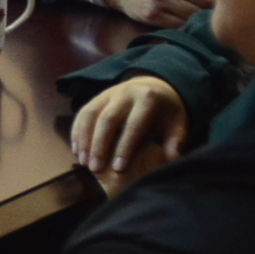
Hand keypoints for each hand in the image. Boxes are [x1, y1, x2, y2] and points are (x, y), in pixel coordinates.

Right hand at [69, 76, 189, 178]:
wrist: (153, 85)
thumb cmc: (166, 111)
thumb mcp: (178, 123)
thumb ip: (176, 141)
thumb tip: (171, 158)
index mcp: (147, 99)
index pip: (133, 125)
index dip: (125, 147)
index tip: (119, 168)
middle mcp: (125, 93)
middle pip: (107, 119)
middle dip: (99, 145)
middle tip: (95, 168)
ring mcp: (108, 93)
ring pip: (90, 115)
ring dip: (84, 139)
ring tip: (83, 162)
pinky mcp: (96, 97)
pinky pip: (82, 113)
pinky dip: (77, 132)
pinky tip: (76, 150)